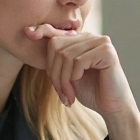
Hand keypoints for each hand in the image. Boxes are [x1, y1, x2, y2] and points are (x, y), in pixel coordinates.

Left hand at [24, 24, 139, 139]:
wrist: (112, 108)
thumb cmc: (91, 92)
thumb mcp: (68, 75)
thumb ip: (57, 58)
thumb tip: (32, 34)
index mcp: (82, 40)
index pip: (56, 33)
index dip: (42, 31)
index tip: (27, 33)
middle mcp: (92, 37)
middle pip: (57, 46)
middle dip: (53, 73)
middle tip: (60, 93)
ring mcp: (101, 42)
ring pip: (66, 55)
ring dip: (62, 80)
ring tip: (67, 96)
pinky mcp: (107, 51)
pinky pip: (78, 61)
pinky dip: (73, 78)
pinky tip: (77, 90)